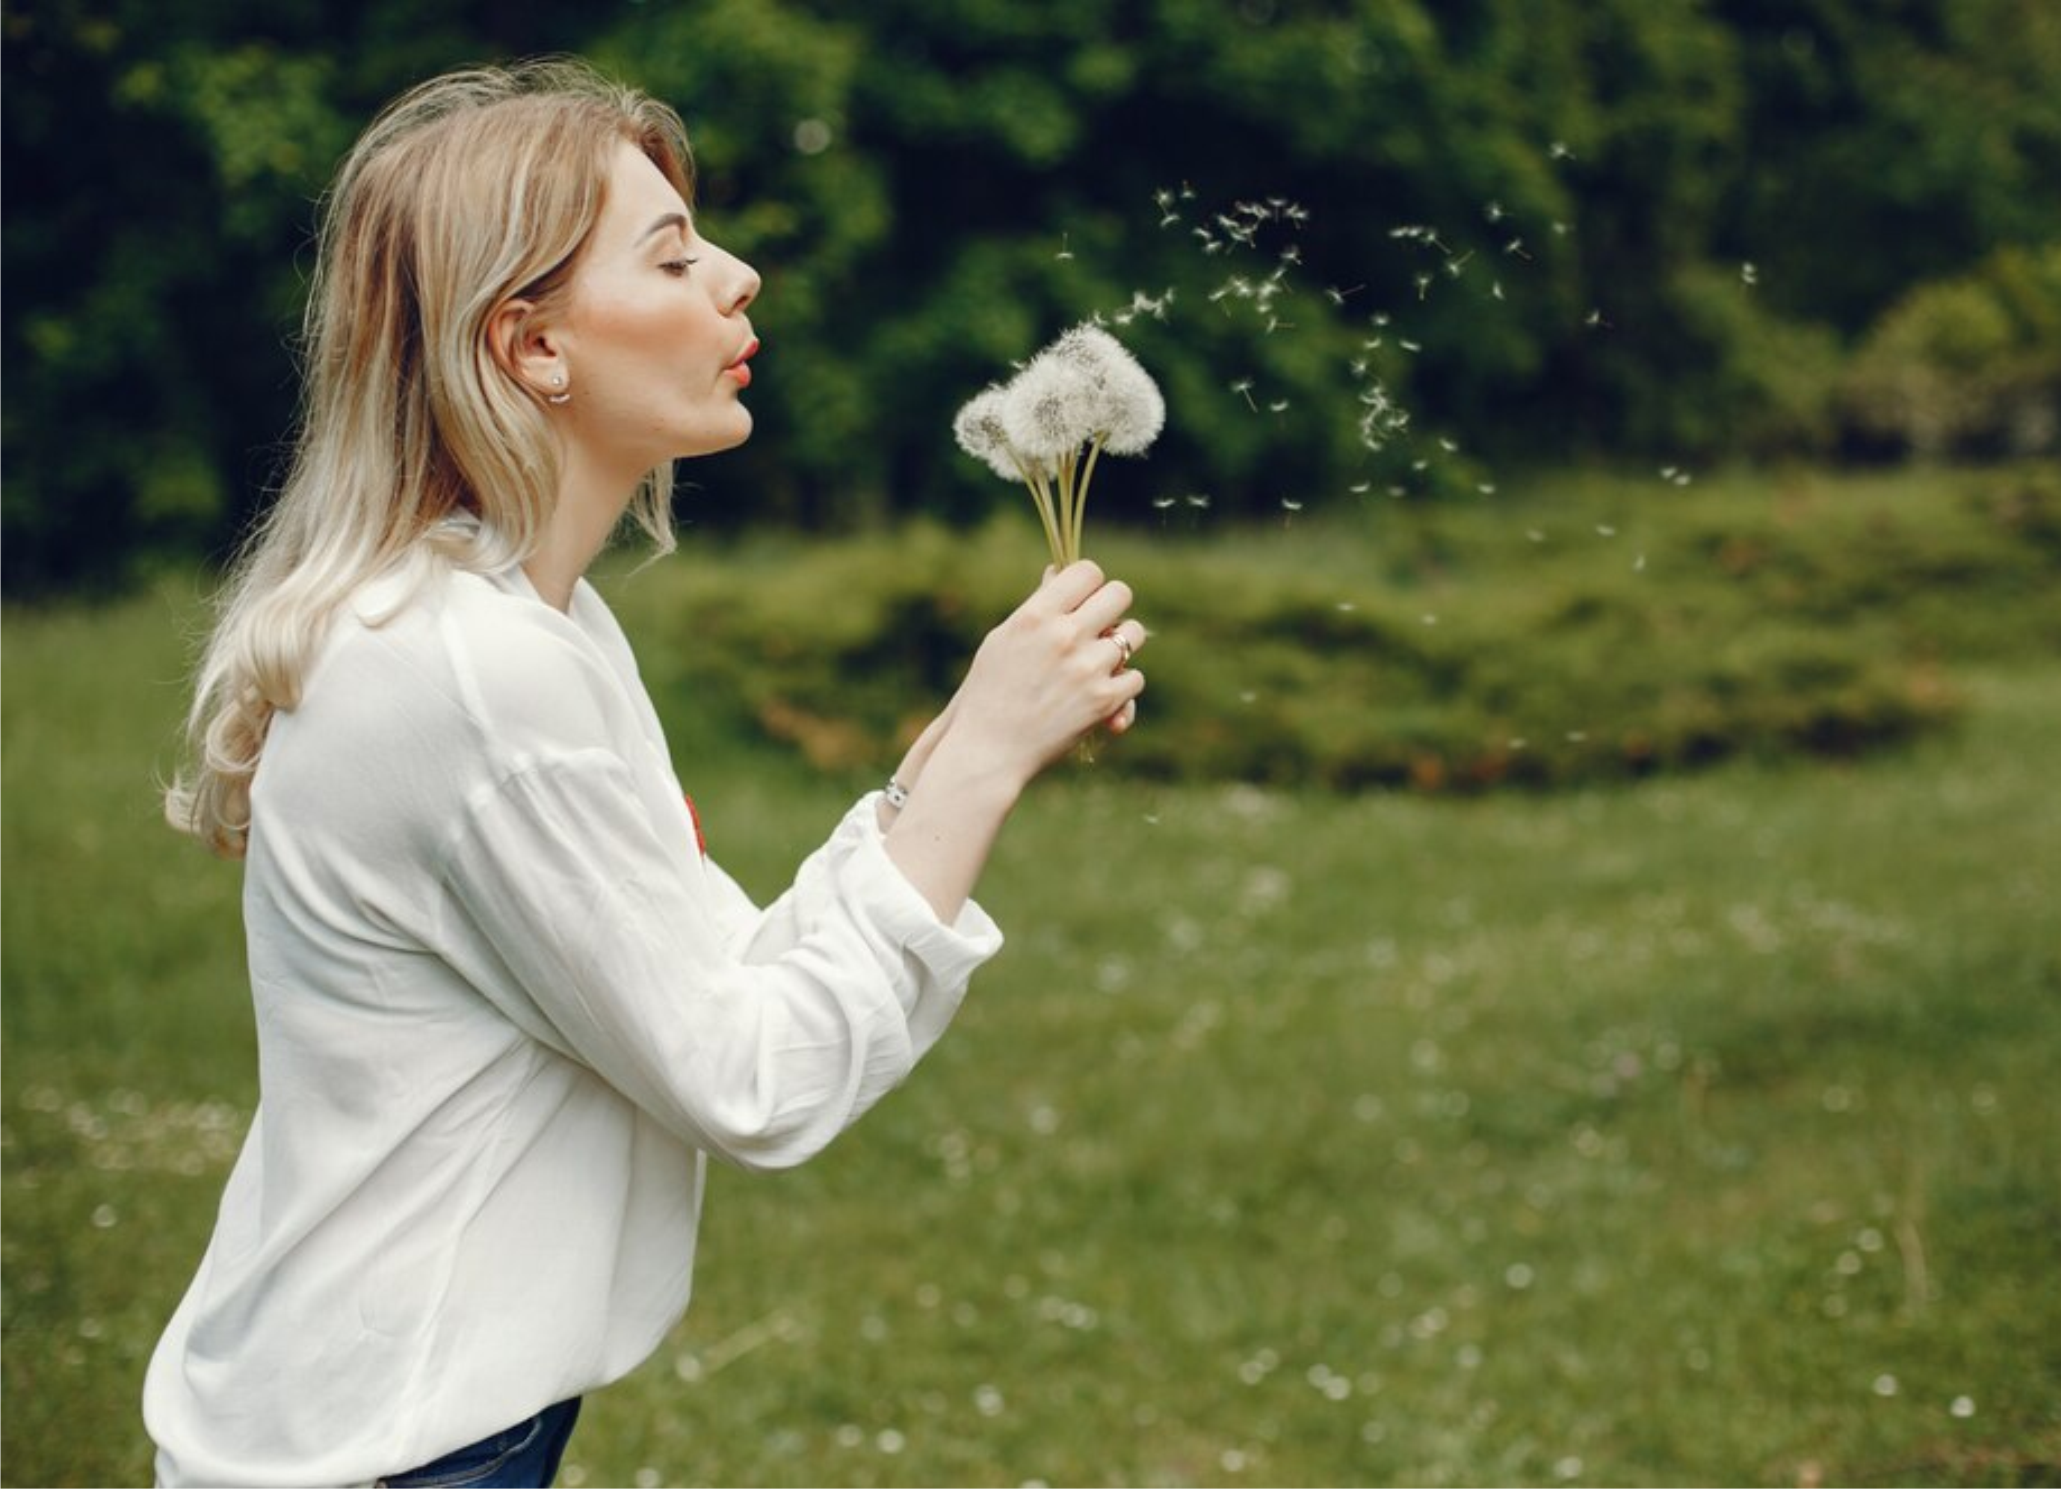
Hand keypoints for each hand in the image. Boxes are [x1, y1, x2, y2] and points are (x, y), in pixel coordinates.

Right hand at [946, 560, 1147, 788]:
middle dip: (1113, 607)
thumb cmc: (989, 693)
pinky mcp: (1103, 701)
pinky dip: (1121, 686)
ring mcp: (1087, 668)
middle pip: (1120, 594)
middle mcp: (1064, 636)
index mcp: (1035, 616)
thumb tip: (1057, 572)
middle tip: (1101, 625)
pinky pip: (1135, 678)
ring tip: (1101, 660)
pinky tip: (1101, 693)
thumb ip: (1036, 607)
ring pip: (1133, 635)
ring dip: (1121, 646)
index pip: (1087, 572)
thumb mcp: (1003, 640)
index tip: (1085, 599)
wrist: (988, 749)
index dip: (1091, 583)